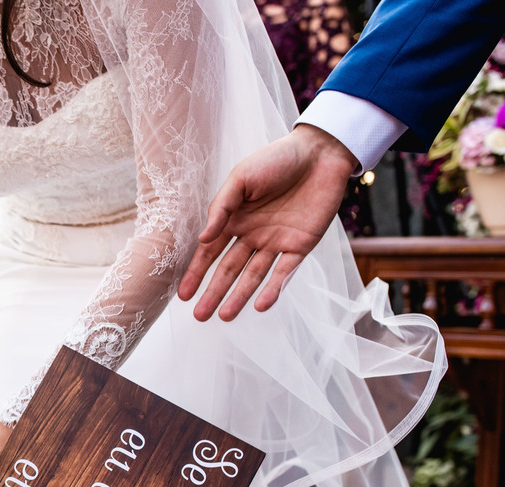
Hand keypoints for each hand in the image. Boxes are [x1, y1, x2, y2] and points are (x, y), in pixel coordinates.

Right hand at [179, 124, 357, 321]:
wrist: (320, 152)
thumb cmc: (276, 159)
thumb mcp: (241, 178)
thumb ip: (221, 209)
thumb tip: (202, 238)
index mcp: (234, 219)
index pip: (210, 252)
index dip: (196, 273)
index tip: (184, 294)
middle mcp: (252, 235)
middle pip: (229, 270)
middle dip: (214, 292)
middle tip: (200, 315)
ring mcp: (276, 242)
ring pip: (253, 276)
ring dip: (239, 296)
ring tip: (224, 317)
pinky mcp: (300, 245)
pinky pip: (285, 272)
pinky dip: (273, 289)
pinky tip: (260, 305)